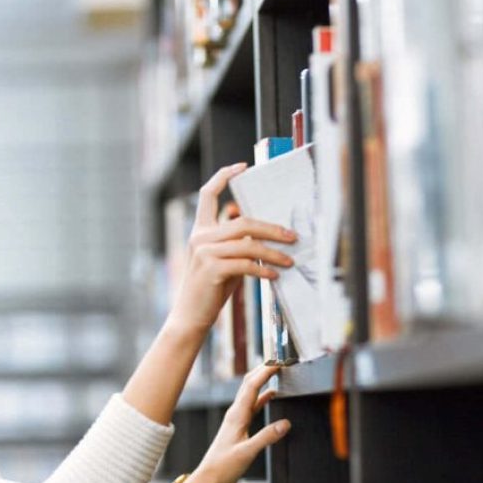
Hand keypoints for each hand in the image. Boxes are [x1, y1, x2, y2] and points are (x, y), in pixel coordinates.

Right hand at [167, 163, 297, 333]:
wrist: (190, 316)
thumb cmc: (210, 289)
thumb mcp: (223, 261)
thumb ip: (237, 244)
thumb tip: (265, 233)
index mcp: (200, 231)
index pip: (208, 195)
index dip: (223, 176)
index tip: (242, 166)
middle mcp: (200, 237)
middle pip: (241, 221)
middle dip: (271, 228)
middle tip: (292, 237)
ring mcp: (204, 252)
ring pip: (247, 243)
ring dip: (273, 252)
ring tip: (289, 261)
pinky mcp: (211, 269)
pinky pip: (245, 263)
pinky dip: (263, 269)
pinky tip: (273, 275)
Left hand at [175, 363, 292, 482]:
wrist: (209, 477)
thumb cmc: (223, 466)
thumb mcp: (247, 452)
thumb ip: (266, 437)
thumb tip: (285, 424)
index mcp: (237, 415)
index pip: (252, 386)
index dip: (265, 372)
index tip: (279, 363)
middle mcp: (235, 413)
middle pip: (249, 383)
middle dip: (263, 370)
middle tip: (280, 361)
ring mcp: (236, 418)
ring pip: (251, 392)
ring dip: (263, 380)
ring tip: (277, 372)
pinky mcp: (239, 425)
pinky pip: (253, 405)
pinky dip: (263, 396)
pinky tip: (272, 396)